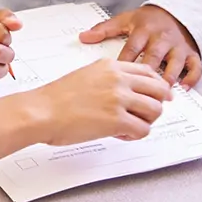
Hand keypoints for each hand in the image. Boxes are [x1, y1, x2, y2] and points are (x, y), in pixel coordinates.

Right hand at [27, 58, 172, 145]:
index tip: (158, 96)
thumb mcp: (87, 76)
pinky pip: (143, 130)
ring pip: (155, 111)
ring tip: (128, 126)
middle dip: (156, 105)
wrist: (42, 111)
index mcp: (110, 66)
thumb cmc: (58, 98)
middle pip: (159, 90)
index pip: (149, 72)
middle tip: (146, 114)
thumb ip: (109, 80)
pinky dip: (135, 135)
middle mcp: (117, 79)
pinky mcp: (117, 120)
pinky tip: (120, 134)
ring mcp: (118, 98)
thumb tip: (128, 92)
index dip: (157, 86)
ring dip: (145, 121)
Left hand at [79, 6, 201, 87]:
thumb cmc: (147, 20)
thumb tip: (83, 37)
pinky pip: (194, 67)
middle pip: (153, 57)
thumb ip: (104, 29)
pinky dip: (190, 78)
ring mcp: (177, 47)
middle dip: (147, 74)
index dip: (124, 63)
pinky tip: (184, 88)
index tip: (117, 79)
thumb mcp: (125, 20)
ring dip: (168, 78)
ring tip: (161, 94)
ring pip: (174, 64)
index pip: (132, 48)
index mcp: (143, 31)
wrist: (173, 12)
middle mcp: (161, 38)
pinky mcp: (191, 53)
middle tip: (140, 92)